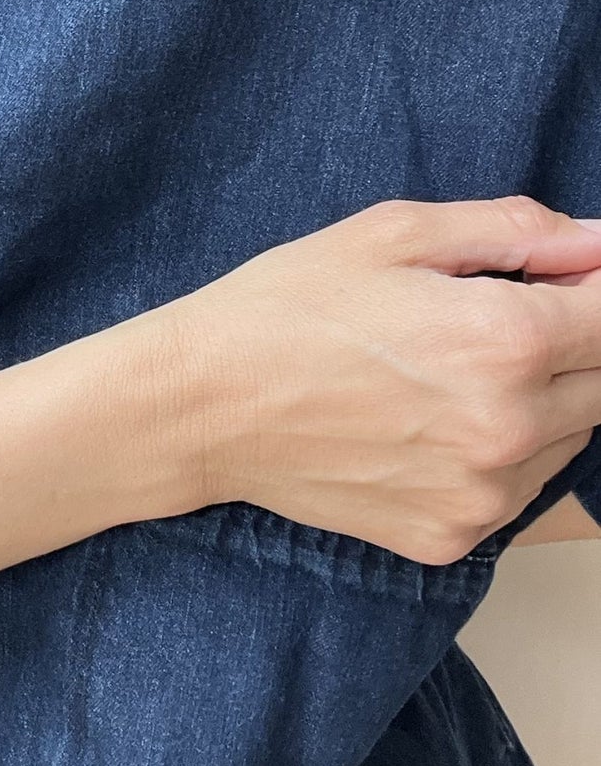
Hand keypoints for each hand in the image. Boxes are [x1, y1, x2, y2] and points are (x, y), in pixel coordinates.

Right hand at [165, 196, 600, 563]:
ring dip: (542, 400)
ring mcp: (482, 492)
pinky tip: (430, 420)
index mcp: (502, 339)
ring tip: (449, 370)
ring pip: (570, 439)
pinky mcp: (453, 535)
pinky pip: (518, 489)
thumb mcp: (393, 233)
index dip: (594, 288)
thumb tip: (595, 240)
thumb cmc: (286, 307)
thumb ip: (513, 230)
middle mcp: (508, 426)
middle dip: (572, 343)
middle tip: (487, 319)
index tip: (562, 279)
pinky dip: (499, 452)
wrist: (203, 404)